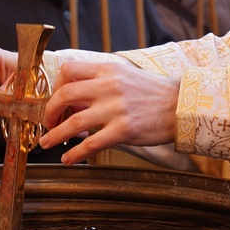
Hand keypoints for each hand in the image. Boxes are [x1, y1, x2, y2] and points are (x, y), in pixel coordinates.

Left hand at [39, 61, 178, 164]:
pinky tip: (68, 159)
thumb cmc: (154, 94)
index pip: (69, 70)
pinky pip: (92, 144)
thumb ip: (101, 83)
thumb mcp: (126, 77)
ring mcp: (116, 108)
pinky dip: (75, 153)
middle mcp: (109, 86)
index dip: (56, 87)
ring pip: (74, 122)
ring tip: (47, 143)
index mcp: (108, 70)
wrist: (182, 107)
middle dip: (50, 111)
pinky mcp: (124, 129)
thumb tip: (74, 101)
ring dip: (55, 134)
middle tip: (48, 123)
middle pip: (65, 95)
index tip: (56, 101)